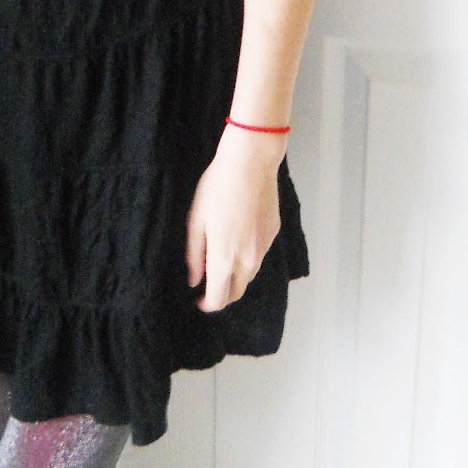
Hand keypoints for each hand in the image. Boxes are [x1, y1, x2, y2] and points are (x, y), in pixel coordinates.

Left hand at [185, 126, 283, 311]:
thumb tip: (194, 281)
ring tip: (222, 260)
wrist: (251, 163)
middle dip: (222, 294)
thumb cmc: (217, 188)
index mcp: (225, 259)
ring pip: (249, 275)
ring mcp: (264, 248)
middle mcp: (248, 260)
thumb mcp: (196, 220)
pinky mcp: (274, 234)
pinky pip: (259, 255)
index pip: (218, 299)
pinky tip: (239, 237)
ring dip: (236, 277)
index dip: (206, 304)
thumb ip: (194, 255)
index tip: (197, 299)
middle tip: (208, 283)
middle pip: (237, 292)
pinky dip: (248, 257)